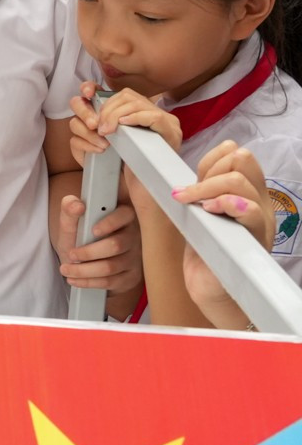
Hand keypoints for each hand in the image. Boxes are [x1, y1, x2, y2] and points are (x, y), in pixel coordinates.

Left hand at [57, 196, 144, 293]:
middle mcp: (133, 236)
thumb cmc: (81, 239)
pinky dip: (88, 282)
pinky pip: (111, 282)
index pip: (124, 215)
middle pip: (116, 245)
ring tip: (65, 269)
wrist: (85, 264)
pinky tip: (74, 279)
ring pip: (111, 266)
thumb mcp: (72, 225)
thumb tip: (76, 205)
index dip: (110, 223)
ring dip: (84, 270)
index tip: (93, 231)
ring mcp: (135, 258)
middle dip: (89, 252)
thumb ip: (70, 211)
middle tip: (71, 254)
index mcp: (122, 217)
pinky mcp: (131, 276)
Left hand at [69, 81, 181, 163]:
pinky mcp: (172, 132)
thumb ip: (98, 129)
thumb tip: (85, 116)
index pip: (122, 93)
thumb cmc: (125, 169)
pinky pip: (153, 116)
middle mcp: (156, 114)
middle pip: (126, 95)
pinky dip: (134, 118)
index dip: (102, 93)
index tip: (86, 95)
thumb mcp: (107, 144)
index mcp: (142, 114)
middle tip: (98, 128)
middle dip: (105, 109)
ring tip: (107, 131)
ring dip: (115, 115)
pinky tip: (123, 125)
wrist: (145, 190)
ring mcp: (167, 122)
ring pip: (136, 102)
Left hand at [176, 142, 273, 327]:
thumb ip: (200, 190)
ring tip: (190, 203)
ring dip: (207, 187)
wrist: (212, 288)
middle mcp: (259, 202)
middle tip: (187, 195)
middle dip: (208, 171)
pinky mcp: (254, 238)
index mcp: (248, 192)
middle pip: (242, 160)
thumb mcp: (199, 212)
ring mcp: (259, 220)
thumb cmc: (205, 250)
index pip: (238, 155)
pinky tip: (207, 211)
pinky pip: (250, 210)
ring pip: (240, 182)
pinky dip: (225, 204)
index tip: (192, 179)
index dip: (211, 159)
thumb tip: (184, 170)